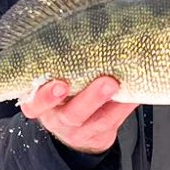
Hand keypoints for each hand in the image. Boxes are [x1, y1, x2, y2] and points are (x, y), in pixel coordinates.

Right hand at [19, 76, 138, 154]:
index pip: (36, 104)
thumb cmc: (63, 91)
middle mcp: (57, 119)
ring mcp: (78, 131)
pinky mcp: (98, 136)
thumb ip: (61, 66)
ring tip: (121, 85)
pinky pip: (113, 122)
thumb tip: (81, 33)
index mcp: (40, 103)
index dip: (46, 97)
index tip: (60, 85)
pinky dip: (125, 106)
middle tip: (106, 82)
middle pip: (71, 114)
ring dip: (114, 103)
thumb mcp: (53, 79)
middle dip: (90, 98)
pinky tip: (133, 93)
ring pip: (97, 121)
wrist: (76, 127)